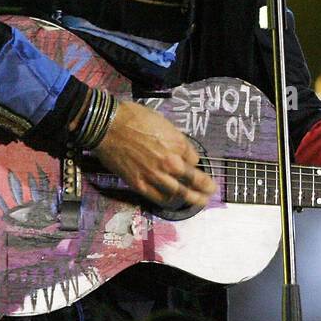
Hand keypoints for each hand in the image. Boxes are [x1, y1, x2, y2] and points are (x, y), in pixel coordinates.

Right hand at [92, 101, 217, 207]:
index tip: (193, 165)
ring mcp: (155, 175)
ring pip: (180, 192)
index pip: (195, 159)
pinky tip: (173, 202)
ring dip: (193, 198)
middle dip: (205, 186)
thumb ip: (174, 138)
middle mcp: (170, 162)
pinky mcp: (140, 184)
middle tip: (211, 190)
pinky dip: (168, 201)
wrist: (108, 126)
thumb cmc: (134, 117)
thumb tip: (180, 148)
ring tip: (200, 201)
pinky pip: (159, 198)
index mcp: (177, 144)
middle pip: (193, 179)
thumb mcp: (162, 121)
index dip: (195, 162)